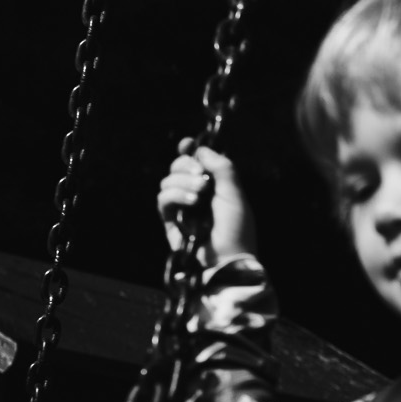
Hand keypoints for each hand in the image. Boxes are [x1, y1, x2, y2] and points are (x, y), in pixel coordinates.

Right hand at [156, 140, 255, 264]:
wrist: (228, 256)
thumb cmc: (237, 228)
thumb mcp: (235, 193)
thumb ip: (222, 167)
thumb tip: (202, 149)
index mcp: (212, 183)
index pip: (194, 159)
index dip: (188, 149)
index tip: (188, 144)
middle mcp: (195, 191)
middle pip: (178, 165)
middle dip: (187, 165)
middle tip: (203, 176)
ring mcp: (181, 205)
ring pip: (168, 180)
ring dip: (184, 182)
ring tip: (201, 194)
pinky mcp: (171, 219)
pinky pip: (163, 198)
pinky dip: (176, 196)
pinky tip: (192, 203)